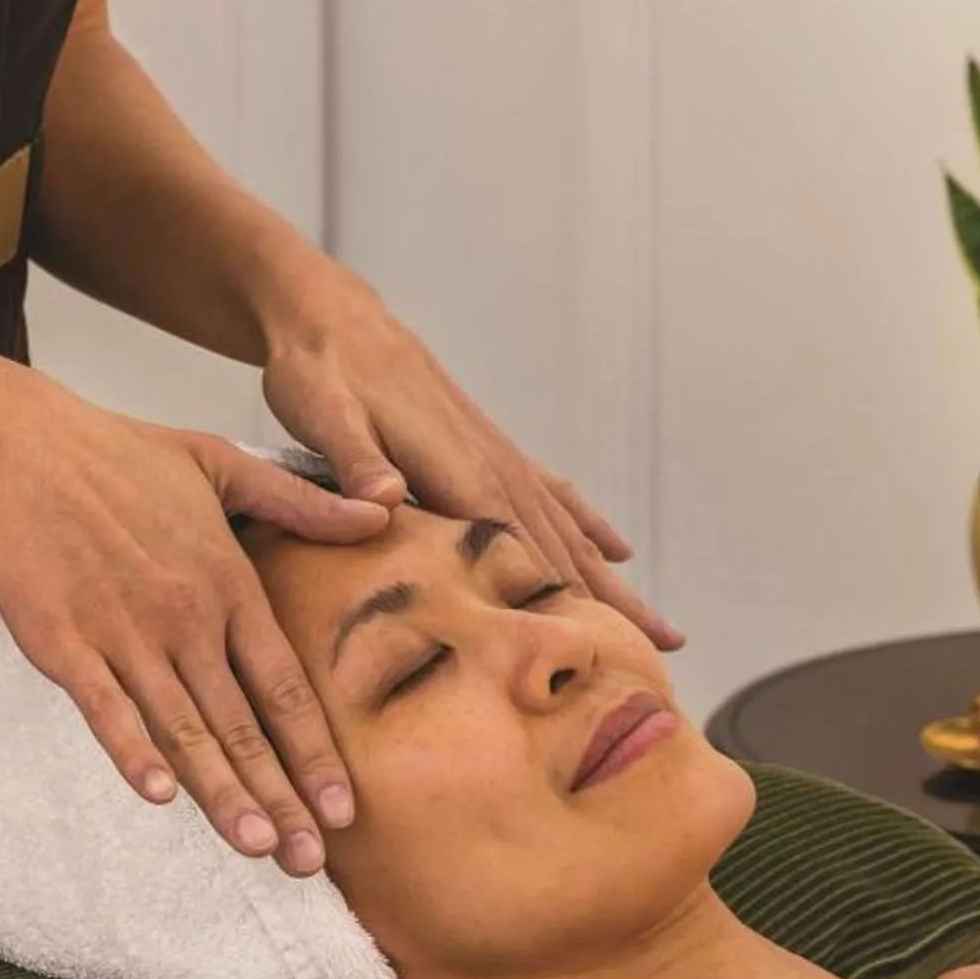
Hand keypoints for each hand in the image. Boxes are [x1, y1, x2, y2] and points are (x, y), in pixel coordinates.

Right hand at [0, 377, 391, 873]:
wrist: (19, 450)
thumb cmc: (120, 455)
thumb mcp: (224, 463)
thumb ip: (303, 502)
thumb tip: (383, 512)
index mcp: (228, 583)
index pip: (285, 685)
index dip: (316, 751)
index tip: (344, 808)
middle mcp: (186, 619)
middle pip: (243, 725)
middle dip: (280, 798)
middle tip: (311, 861)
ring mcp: (124, 634)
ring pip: (183, 730)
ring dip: (222, 794)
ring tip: (257, 847)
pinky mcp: (65, 645)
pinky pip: (106, 710)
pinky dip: (132, 753)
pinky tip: (160, 796)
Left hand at [259, 259, 685, 651]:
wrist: (331, 314)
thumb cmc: (319, 370)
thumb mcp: (323, 414)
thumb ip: (357, 462)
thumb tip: (385, 500)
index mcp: (458, 470)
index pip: (521, 553)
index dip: (560, 604)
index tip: (601, 654)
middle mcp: (493, 466)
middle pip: (564, 552)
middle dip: (610, 609)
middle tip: (656, 664)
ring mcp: (498, 456)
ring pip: (570, 531)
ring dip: (614, 581)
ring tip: (660, 630)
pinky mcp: (489, 448)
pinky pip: (555, 496)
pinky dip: (590, 526)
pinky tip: (619, 551)